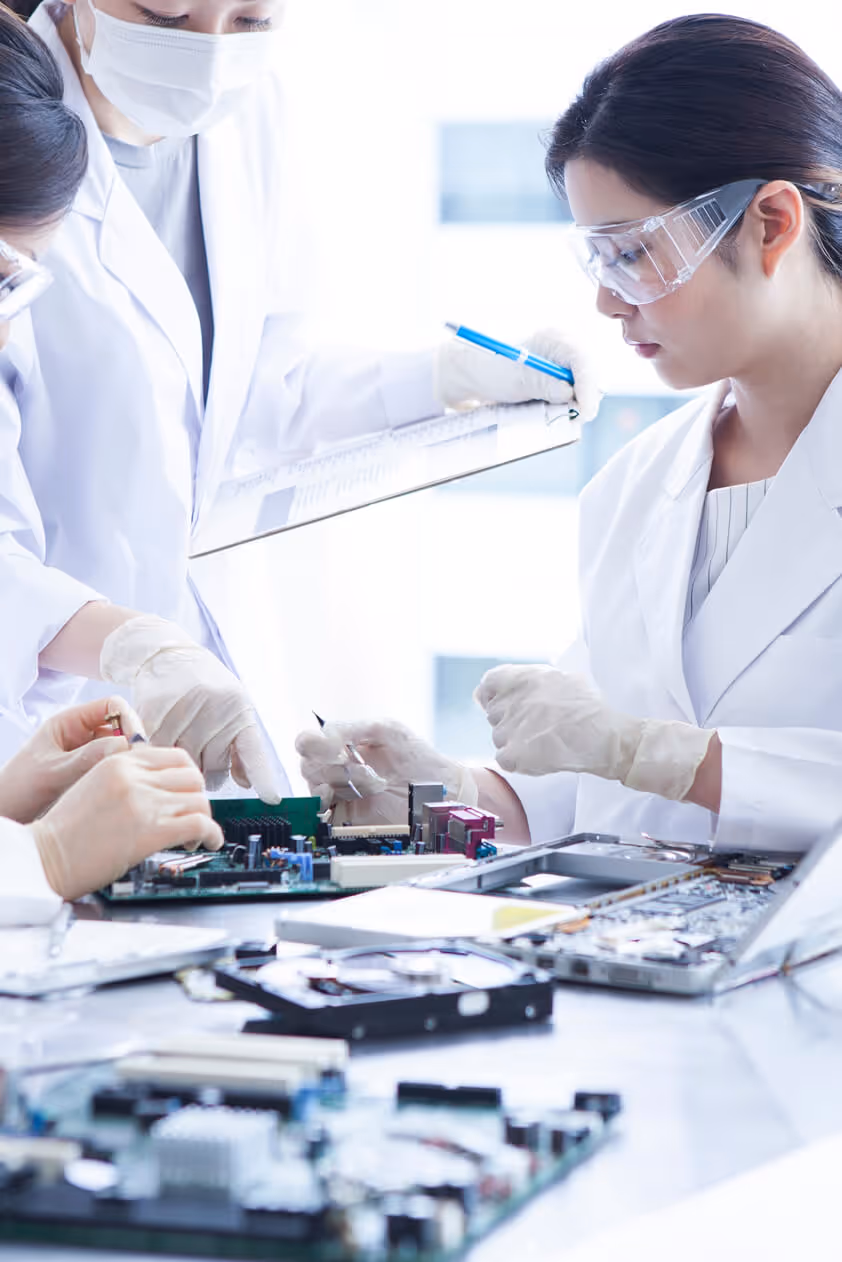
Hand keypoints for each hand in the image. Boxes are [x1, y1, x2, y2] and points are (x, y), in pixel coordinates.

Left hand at [0, 696, 144, 823]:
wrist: (7, 814)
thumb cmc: (18, 789)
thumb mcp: (53, 771)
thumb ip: (88, 757)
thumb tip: (125, 745)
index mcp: (70, 722)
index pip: (112, 705)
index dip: (128, 719)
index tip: (135, 743)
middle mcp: (82, 734)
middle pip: (121, 727)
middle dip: (131, 742)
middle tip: (137, 764)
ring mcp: (88, 754)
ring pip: (120, 749)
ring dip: (127, 760)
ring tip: (129, 778)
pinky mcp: (92, 773)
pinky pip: (115, 767)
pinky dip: (122, 774)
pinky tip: (121, 787)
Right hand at [31, 745, 223, 900]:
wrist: (46, 856)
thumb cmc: (67, 830)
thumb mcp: (95, 785)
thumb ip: (129, 779)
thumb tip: (165, 787)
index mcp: (119, 762)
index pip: (175, 756)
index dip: (188, 776)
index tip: (188, 792)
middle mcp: (133, 777)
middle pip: (192, 776)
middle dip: (198, 796)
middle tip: (192, 813)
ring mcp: (144, 802)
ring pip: (200, 799)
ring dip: (205, 818)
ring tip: (196, 834)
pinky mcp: (152, 830)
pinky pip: (200, 823)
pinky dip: (212, 834)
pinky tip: (209, 842)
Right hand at [100, 615, 280, 802]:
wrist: (166, 654)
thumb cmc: (202, 688)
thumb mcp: (229, 709)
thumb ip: (238, 745)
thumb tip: (245, 782)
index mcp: (238, 709)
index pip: (253, 750)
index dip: (263, 777)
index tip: (271, 798)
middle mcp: (216, 708)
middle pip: (213, 767)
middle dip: (208, 771)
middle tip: (201, 756)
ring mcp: (186, 709)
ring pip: (186, 762)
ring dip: (183, 762)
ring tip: (181, 742)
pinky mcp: (158, 710)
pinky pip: (161, 750)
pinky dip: (162, 751)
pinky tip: (163, 738)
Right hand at [295, 719, 477, 825]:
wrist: (440, 788)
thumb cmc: (417, 756)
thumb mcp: (386, 730)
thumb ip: (353, 728)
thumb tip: (325, 736)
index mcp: (342, 745)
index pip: (308, 742)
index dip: (315, 744)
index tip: (337, 748)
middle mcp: (337, 768)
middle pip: (307, 765)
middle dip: (330, 764)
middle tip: (359, 765)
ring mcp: (341, 792)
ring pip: (314, 785)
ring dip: (340, 781)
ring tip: (372, 781)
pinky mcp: (346, 815)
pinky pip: (321, 811)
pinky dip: (327, 801)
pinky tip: (348, 795)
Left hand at [435, 327, 601, 422]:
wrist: (474, 373)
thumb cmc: (491, 369)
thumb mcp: (516, 379)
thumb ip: (544, 384)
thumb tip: (570, 394)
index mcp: (554, 337)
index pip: (581, 359)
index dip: (587, 386)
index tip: (584, 410)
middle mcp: (564, 346)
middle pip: (589, 372)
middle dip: (587, 396)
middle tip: (578, 418)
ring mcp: (564, 362)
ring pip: (585, 385)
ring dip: (579, 402)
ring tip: (569, 417)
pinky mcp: (560, 377)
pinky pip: (575, 392)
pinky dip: (571, 404)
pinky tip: (562, 412)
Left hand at [475, 664, 713, 800]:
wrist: (605, 737)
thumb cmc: (590, 709)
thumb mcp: (563, 678)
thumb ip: (532, 681)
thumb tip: (509, 687)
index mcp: (522, 678)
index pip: (488, 684)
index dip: (492, 696)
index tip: (503, 705)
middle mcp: (511, 700)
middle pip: (493, 714)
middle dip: (509, 722)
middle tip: (537, 728)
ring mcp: (509, 728)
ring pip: (499, 738)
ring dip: (515, 742)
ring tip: (543, 742)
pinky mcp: (513, 753)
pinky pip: (504, 759)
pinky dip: (519, 762)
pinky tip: (540, 757)